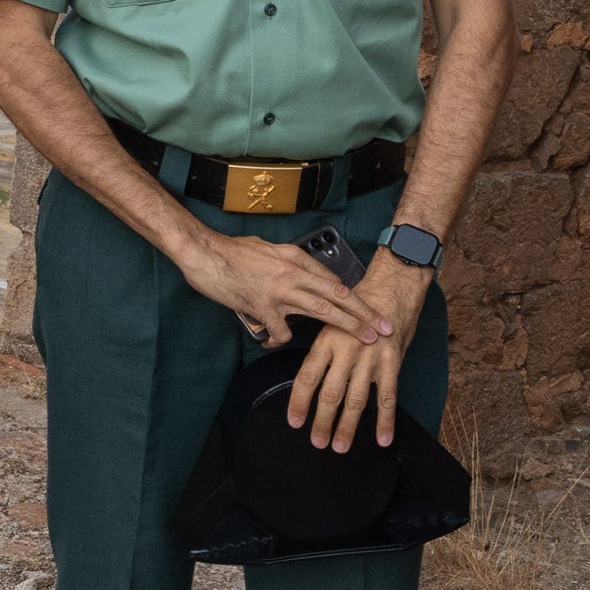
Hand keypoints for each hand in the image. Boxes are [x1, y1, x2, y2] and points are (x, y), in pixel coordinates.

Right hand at [175, 230, 362, 352]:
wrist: (204, 253)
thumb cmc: (231, 250)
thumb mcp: (266, 248)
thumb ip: (286, 262)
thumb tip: (298, 273)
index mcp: (295, 257)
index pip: (332, 279)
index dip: (352, 296)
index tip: (368, 307)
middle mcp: (293, 272)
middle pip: (338, 294)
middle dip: (365, 311)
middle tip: (384, 325)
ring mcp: (279, 290)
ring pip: (323, 311)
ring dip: (348, 326)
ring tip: (365, 339)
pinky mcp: (262, 307)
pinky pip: (281, 331)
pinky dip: (279, 340)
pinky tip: (271, 341)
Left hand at [283, 252, 431, 446]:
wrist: (393, 287)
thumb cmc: (359, 307)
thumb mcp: (332, 322)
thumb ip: (322, 350)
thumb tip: (308, 376)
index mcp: (326, 341)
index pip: (307, 377)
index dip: (299, 402)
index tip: (294, 422)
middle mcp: (345, 351)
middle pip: (330, 394)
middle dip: (322, 422)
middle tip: (316, 443)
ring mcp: (369, 358)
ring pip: (356, 400)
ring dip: (348, 427)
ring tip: (340, 447)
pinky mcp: (391, 362)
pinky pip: (388, 397)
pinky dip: (385, 420)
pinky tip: (382, 439)